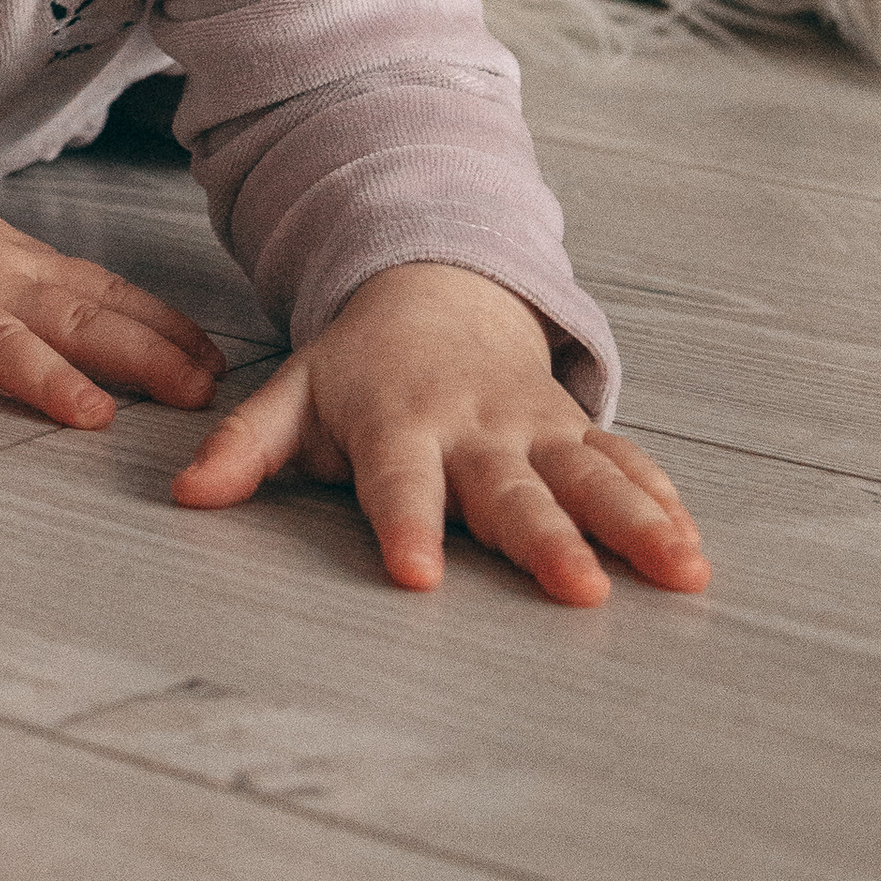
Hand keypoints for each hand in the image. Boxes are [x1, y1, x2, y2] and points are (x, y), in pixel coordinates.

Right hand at [0, 157, 223, 432]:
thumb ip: (47, 290)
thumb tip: (123, 326)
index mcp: (20, 265)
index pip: (106, 294)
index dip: (164, 329)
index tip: (215, 365)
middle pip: (74, 318)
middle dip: (140, 356)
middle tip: (194, 394)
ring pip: (1, 340)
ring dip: (50, 377)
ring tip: (94, 414)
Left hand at [174, 262, 709, 606]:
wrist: (432, 290)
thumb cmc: (357, 367)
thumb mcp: (292, 394)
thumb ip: (245, 446)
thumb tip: (187, 495)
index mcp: (398, 423)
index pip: (399, 482)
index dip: (406, 525)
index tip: (415, 576)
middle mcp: (473, 428)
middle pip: (511, 491)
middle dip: (548, 539)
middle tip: (583, 590)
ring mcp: (532, 428)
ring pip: (587, 476)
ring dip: (633, 521)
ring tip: (678, 571)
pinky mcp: (573, 431)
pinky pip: (623, 461)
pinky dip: (661, 500)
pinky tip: (693, 548)